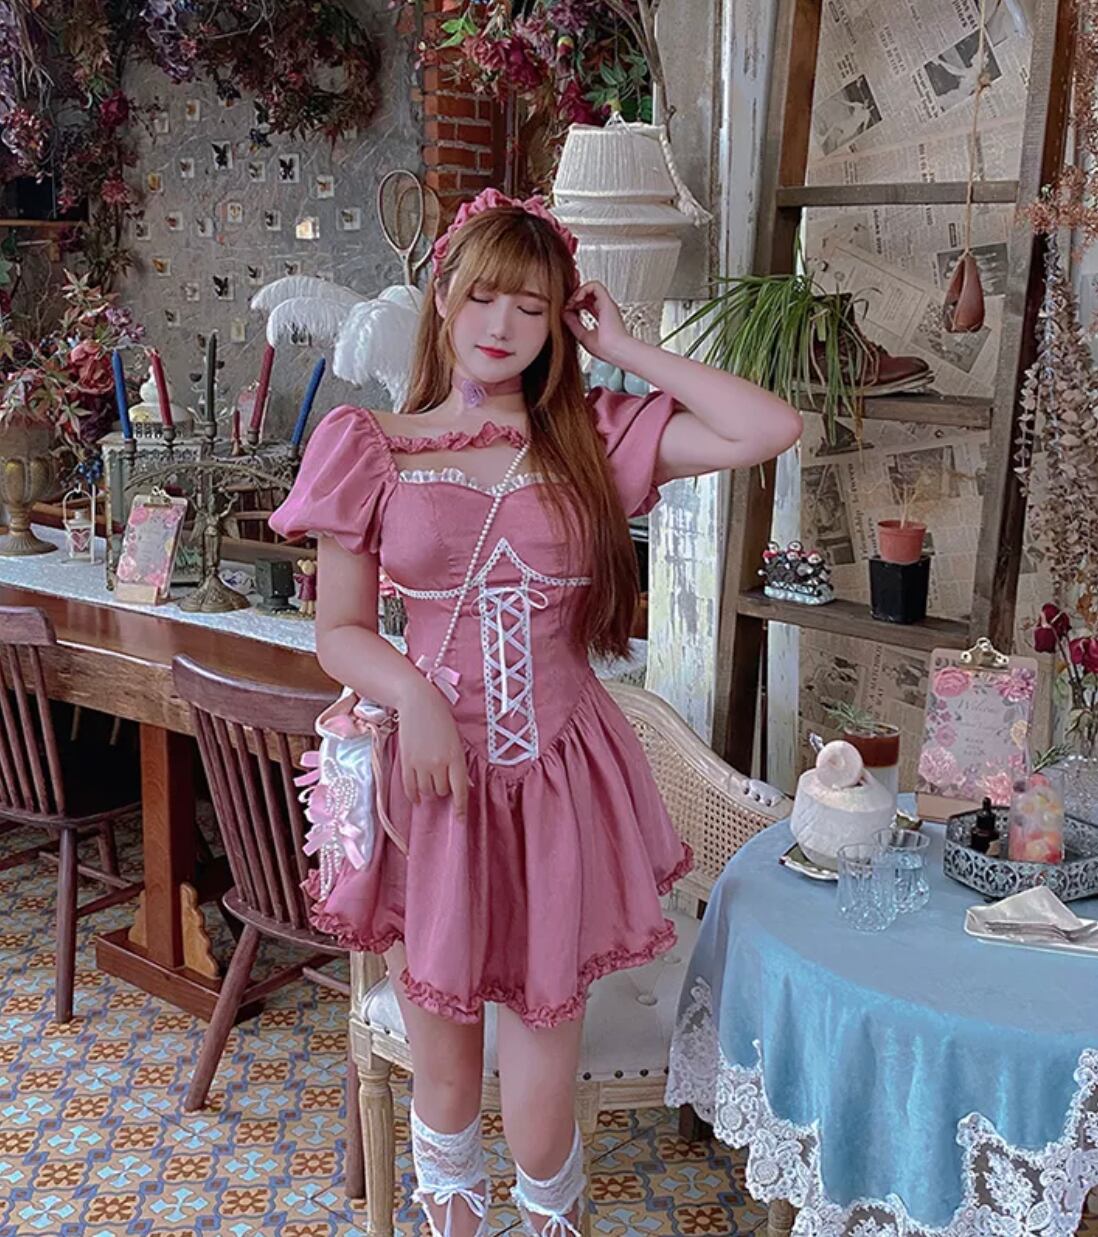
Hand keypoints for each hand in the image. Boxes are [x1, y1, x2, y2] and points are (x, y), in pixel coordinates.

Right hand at [395, 681, 469, 820]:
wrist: (418, 703)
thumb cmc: (441, 719)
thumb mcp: (456, 740)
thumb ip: (459, 764)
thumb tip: (464, 785)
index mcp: (456, 757)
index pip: (460, 790)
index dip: (461, 807)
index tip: (461, 819)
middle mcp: (439, 764)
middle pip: (442, 791)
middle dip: (444, 790)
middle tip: (442, 781)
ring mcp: (421, 764)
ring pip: (426, 791)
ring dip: (429, 790)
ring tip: (430, 781)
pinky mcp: (406, 762)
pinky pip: (409, 787)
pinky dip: (413, 795)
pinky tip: (416, 797)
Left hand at [563, 280, 631, 365]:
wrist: (616, 350)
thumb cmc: (606, 349)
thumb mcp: (583, 336)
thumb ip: (574, 324)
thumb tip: (565, 314)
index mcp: (602, 317)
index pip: (588, 304)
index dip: (576, 304)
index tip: (568, 311)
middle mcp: (605, 309)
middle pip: (589, 294)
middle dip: (575, 297)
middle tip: (568, 306)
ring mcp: (606, 304)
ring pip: (591, 287)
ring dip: (578, 292)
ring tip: (572, 303)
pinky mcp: (607, 301)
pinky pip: (594, 285)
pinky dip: (583, 289)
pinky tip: (577, 299)